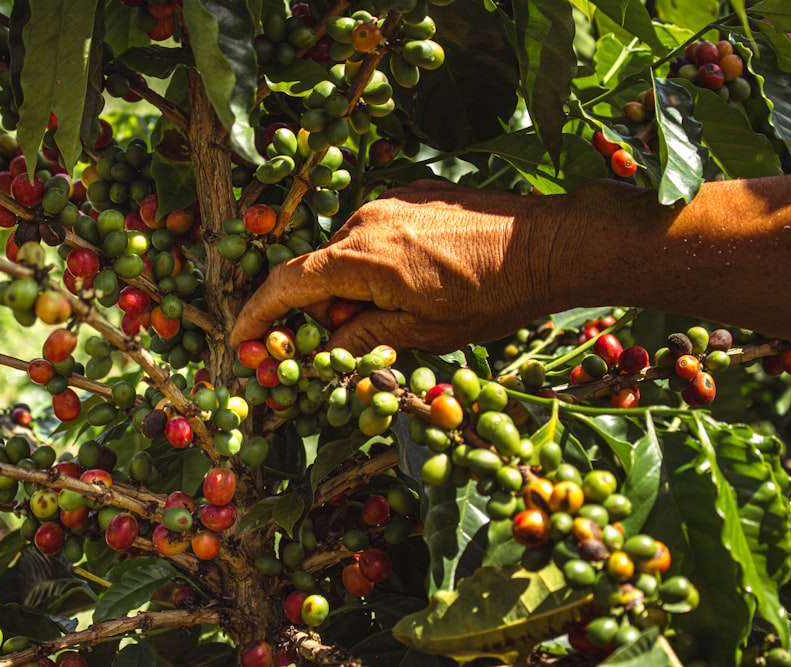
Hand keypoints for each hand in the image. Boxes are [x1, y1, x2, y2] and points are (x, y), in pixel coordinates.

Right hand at [230, 181, 567, 353]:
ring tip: (397, 309)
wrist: (548, 244)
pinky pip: (375, 230)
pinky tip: (416, 278)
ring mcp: (390, 200)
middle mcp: (366, 219)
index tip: (242, 337)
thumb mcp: (425, 332)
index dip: (259, 314)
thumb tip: (323, 351)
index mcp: (364, 258)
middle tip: (347, 340)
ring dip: (353, 284)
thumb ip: (364, 338)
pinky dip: (377, 260)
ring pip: (347, 251)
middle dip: (321, 309)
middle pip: (318, 270)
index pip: (289, 284)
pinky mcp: (411, 191)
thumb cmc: (492, 296)